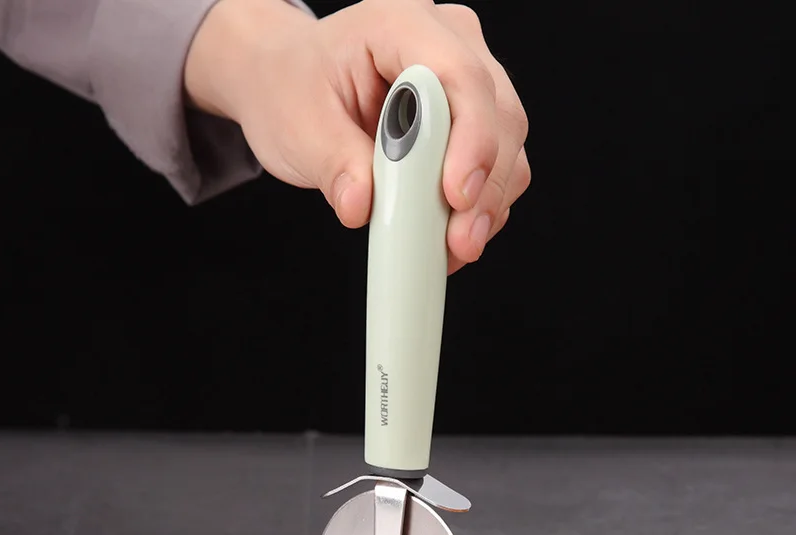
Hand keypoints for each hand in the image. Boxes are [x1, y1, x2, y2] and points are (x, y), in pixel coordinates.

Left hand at [184, 0, 529, 272]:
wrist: (289, 85)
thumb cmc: (293, 87)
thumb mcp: (298, 124)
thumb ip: (333, 164)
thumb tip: (361, 206)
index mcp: (400, 24)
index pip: (459, 75)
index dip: (470, 139)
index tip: (456, 195)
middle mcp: (448, 44)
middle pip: (498, 115)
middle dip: (485, 186)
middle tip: (459, 242)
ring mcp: (467, 83)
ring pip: (507, 146)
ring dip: (488, 204)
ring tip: (453, 248)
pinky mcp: (472, 123)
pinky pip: (498, 168)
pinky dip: (480, 208)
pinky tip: (452, 237)